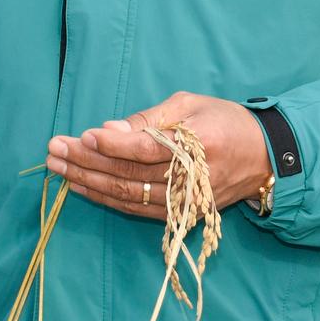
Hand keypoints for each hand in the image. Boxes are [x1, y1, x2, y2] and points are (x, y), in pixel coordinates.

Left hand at [45, 91, 270, 219]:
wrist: (265, 157)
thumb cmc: (225, 121)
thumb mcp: (190, 105)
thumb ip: (150, 119)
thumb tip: (109, 131)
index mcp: (199, 144)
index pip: (148, 149)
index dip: (114, 145)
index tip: (83, 136)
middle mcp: (192, 178)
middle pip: (131, 175)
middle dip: (87, 162)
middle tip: (54, 149)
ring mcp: (187, 201)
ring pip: (129, 196)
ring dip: (89, 182)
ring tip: (58, 168)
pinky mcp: (182, 215)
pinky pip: (137, 209)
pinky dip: (107, 199)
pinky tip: (82, 186)